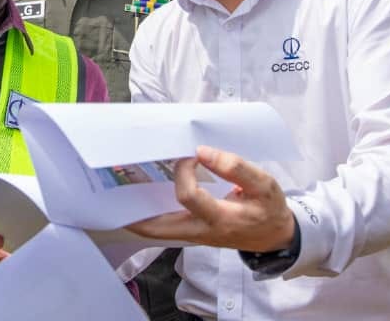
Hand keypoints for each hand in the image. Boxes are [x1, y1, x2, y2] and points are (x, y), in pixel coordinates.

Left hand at [127, 146, 294, 252]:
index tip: (192, 155)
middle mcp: (202, 232)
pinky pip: (166, 228)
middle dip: (134, 212)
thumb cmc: (270, 209)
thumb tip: (203, 151)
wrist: (277, 237)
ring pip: (158, 231)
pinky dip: (150, 215)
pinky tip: (141, 196)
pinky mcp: (193, 233)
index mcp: (221, 219)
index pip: (189, 197)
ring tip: (119, 192)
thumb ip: (237, 167)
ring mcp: (195, 235)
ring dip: (137, 215)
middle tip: (113, 192)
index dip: (185, 172)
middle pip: (159, 228)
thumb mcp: (266, 185)